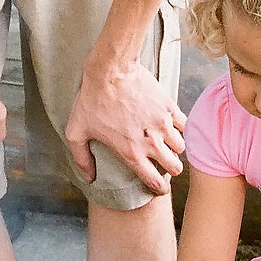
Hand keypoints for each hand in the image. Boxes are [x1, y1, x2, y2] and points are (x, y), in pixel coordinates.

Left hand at [66, 55, 185, 194]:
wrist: (111, 70)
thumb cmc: (91, 100)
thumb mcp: (76, 131)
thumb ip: (82, 158)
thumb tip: (89, 177)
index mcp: (131, 153)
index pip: (154, 182)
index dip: (159, 189)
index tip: (159, 188)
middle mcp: (151, 143)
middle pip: (175, 167)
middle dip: (171, 169)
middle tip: (164, 164)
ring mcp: (163, 125)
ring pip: (181, 147)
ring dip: (175, 148)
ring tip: (166, 143)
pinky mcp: (169, 107)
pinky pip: (184, 125)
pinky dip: (179, 128)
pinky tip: (170, 126)